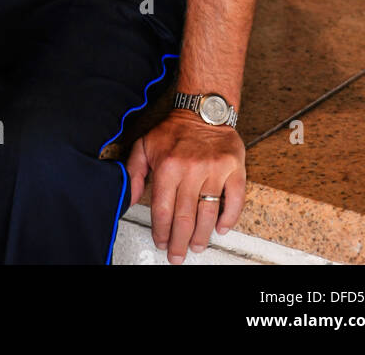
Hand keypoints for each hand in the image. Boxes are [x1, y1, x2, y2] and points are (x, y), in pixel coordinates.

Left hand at [125, 110, 245, 263]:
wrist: (204, 109)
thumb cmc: (174, 130)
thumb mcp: (145, 145)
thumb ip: (133, 172)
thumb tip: (129, 199)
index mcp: (168, 166)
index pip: (163, 210)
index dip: (161, 232)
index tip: (160, 242)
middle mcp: (191, 170)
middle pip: (184, 218)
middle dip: (179, 242)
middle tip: (177, 255)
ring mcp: (215, 170)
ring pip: (207, 214)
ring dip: (201, 236)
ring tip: (196, 246)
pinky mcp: (234, 169)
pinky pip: (234, 200)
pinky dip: (229, 218)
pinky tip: (221, 228)